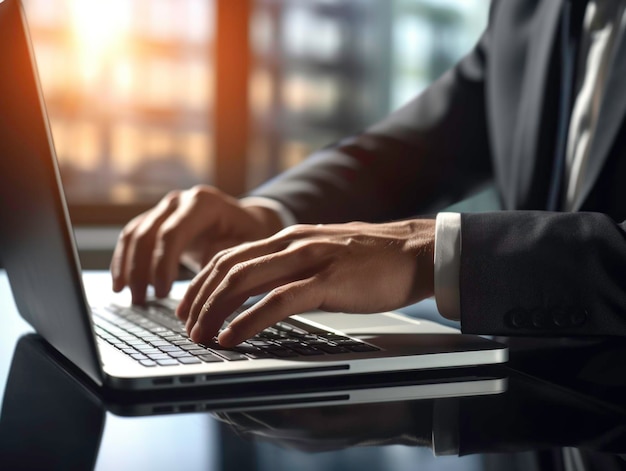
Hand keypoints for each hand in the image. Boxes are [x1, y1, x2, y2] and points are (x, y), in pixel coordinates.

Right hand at [110, 185, 282, 303]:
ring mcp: (166, 207)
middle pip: (148, 234)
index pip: (172, 233)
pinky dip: (124, 261)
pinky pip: (132, 237)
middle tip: (141, 301)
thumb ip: (226, 253)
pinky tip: (121, 284)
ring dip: (128, 268)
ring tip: (131, 298)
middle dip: (141, 271)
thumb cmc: (251, 236)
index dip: (163, 265)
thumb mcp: (248, 244)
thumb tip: (203, 266)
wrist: (247, 222)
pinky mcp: (156, 219)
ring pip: (134, 234)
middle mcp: (180, 200)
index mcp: (204, 203)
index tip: (163, 294)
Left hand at [177, 219, 435, 346]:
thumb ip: (294, 264)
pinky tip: (232, 335)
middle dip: (199, 299)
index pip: (230, 256)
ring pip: (245, 281)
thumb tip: (268, 286)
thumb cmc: (372, 259)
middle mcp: (292, 243)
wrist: (415, 251)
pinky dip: (247, 320)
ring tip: (200, 335)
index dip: (202, 282)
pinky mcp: (327, 281)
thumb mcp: (323, 253)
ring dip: (215, 310)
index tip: (189, 307)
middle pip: (228, 267)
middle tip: (186, 326)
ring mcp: (309, 260)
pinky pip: (277, 301)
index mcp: (289, 238)